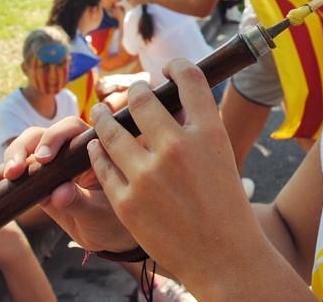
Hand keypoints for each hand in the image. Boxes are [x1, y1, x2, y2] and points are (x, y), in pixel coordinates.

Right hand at [0, 119, 136, 252]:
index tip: (44, 159)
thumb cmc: (115, 220)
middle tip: (14, 172)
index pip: (72, 130)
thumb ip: (82, 202)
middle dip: (24, 151)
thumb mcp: (102, 213)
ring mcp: (50, 167)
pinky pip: (13, 178)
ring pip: (23, 154)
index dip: (55, 138)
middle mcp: (69, 152)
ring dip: (3, 165)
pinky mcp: (35, 183)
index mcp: (93, 149)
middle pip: (41, 136)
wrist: (108, 237)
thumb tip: (59, 194)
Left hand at [88, 61, 261, 294]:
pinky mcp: (125, 200)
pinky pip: (101, 164)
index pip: (188, 78)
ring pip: (111, 129)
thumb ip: (198, 126)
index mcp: (208, 133)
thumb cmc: (225, 204)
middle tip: (132, 93)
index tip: (168, 68)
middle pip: (141, 99)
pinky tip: (98, 148)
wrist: (222, 256)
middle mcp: (177, 148)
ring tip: (102, 114)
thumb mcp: (221, 155)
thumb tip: (174, 97)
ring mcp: (148, 175)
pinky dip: (98, 152)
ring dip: (104, 118)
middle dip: (134, 92)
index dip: (176, 66)